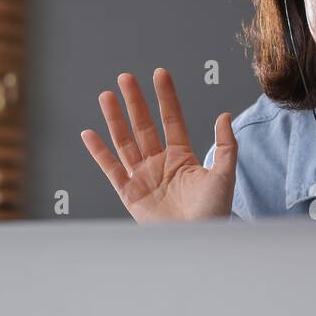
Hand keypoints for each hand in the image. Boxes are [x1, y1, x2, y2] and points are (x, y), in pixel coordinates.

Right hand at [81, 68, 236, 221]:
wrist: (198, 241)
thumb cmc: (214, 213)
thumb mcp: (225, 175)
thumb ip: (225, 146)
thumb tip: (224, 115)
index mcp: (182, 158)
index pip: (171, 120)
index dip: (166, 97)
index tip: (160, 74)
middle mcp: (160, 164)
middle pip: (144, 126)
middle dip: (135, 102)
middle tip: (125, 77)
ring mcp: (143, 177)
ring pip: (125, 142)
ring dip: (115, 119)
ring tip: (106, 95)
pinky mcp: (130, 194)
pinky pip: (111, 169)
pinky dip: (99, 152)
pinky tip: (89, 133)